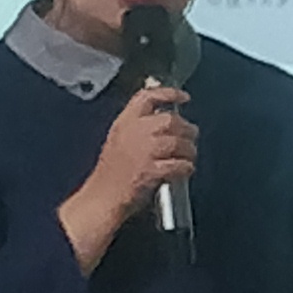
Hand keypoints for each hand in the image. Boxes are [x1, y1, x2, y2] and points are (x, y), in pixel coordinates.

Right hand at [58, 83, 197, 265]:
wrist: (101, 199)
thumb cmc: (110, 175)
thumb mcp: (119, 141)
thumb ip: (139, 128)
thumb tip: (167, 122)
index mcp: (123, 123)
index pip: (146, 97)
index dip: (168, 93)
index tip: (183, 97)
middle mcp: (132, 134)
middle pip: (169, 119)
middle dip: (186, 128)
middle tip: (191, 135)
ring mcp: (141, 152)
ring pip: (177, 141)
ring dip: (189, 149)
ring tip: (189, 155)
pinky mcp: (149, 171)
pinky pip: (178, 164)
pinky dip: (186, 167)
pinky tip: (185, 170)